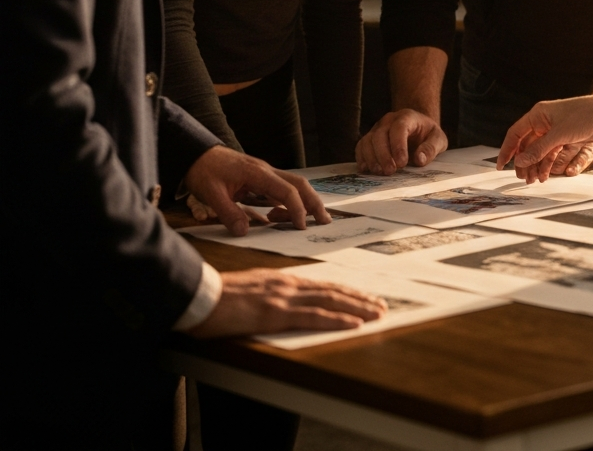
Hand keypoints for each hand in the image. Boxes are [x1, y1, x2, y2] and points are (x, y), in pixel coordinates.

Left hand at [184, 146, 329, 236]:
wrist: (196, 153)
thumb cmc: (204, 171)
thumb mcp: (211, 193)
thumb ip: (228, 213)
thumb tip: (245, 232)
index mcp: (258, 173)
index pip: (286, 191)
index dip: (297, 209)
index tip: (301, 227)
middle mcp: (266, 171)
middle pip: (299, 184)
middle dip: (314, 202)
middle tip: (325, 221)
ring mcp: (264, 174)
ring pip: (293, 185)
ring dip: (305, 202)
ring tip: (305, 222)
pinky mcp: (260, 178)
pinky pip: (281, 189)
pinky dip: (288, 202)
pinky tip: (279, 216)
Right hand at [187, 268, 386, 338]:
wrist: (198, 294)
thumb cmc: (218, 297)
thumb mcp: (251, 291)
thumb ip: (271, 295)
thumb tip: (285, 304)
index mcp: (283, 280)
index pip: (323, 286)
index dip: (347, 293)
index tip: (365, 298)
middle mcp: (288, 285)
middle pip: (333, 291)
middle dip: (360, 299)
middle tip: (382, 306)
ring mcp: (283, 297)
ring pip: (330, 301)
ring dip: (357, 308)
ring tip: (377, 313)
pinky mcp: (275, 312)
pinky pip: (313, 316)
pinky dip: (337, 319)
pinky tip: (354, 323)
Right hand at [355, 109, 447, 174]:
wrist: (417, 128)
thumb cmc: (428, 134)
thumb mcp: (438, 139)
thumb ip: (431, 148)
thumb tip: (419, 160)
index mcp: (407, 117)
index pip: (399, 128)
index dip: (398, 145)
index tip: (402, 163)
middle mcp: (389, 120)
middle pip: (380, 135)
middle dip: (383, 155)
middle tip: (390, 171)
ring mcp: (377, 128)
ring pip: (368, 140)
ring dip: (371, 158)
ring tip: (379, 173)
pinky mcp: (370, 138)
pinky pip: (361, 146)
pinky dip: (361, 158)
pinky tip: (366, 170)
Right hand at [497, 95, 592, 182]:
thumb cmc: (584, 116)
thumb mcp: (559, 136)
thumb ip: (538, 150)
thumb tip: (519, 162)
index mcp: (538, 114)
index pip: (515, 134)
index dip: (506, 150)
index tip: (501, 165)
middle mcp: (543, 121)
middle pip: (526, 144)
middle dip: (523, 162)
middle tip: (522, 178)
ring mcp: (554, 129)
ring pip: (538, 150)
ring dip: (535, 165)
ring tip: (534, 181)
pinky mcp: (564, 136)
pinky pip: (550, 152)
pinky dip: (547, 163)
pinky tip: (546, 175)